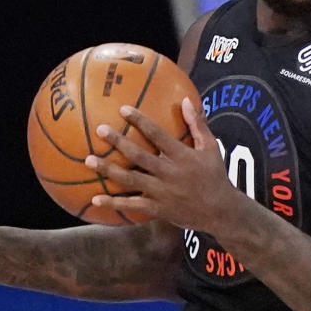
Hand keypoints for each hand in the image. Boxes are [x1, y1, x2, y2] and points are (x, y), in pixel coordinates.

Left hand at [87, 97, 240, 231]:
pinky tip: (95, 199)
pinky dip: (114, 203)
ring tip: (89, 160)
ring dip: (109, 170)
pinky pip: (132, 206)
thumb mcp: (211, 147)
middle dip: (118, 142)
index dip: (140, 121)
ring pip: (130, 180)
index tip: (123, 109)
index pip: (157, 134)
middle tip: (100, 129)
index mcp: (182, 155)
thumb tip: (186, 99)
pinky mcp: (158, 209)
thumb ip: (198, 123)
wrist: (221, 211)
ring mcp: (162, 192)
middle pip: (139, 155)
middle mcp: (169, 173)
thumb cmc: (215, 175)